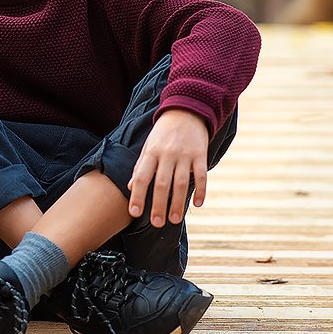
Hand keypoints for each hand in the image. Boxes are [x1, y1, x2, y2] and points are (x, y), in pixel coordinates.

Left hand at [127, 109, 208, 226]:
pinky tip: (198, 204)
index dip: (137, 196)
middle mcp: (167, 154)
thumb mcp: (148, 146)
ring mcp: (185, 154)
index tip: (135, 213)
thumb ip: (140, 166)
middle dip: (158, 205)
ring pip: (181, 183)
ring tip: (174, 220)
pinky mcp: (201, 154)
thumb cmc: (163, 132)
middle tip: (157, 224)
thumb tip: (130, 187)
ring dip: (178, 203)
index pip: (141, 177)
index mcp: (151, 152)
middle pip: (162, 184)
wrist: (186, 109)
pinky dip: (201, 190)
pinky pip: (202, 175)